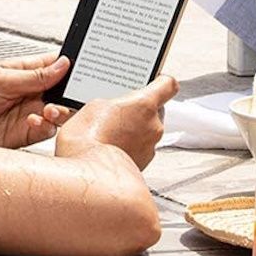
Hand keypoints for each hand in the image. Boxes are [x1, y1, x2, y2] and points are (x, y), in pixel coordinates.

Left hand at [0, 53, 75, 148]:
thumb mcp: (1, 79)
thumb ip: (34, 76)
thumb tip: (64, 64)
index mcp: (23, 72)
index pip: (55, 65)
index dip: (72, 68)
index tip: (84, 73)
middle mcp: (28, 92)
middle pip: (62, 92)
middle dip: (69, 94)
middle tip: (67, 97)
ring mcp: (27, 113)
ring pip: (58, 113)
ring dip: (59, 112)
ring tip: (48, 110)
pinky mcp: (23, 133)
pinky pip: (46, 130)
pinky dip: (45, 126)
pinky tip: (34, 121)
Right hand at [54, 75, 177, 169]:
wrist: (87, 175)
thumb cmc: (87, 139)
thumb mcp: (93, 106)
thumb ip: (113, 103)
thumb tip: (115, 108)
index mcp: (144, 104)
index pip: (167, 85)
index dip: (160, 81)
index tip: (154, 80)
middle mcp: (154, 126)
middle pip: (154, 111)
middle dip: (137, 111)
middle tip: (116, 111)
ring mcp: (150, 147)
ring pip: (145, 132)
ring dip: (132, 131)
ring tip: (107, 133)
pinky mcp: (143, 165)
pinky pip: (139, 149)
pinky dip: (128, 147)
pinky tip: (109, 148)